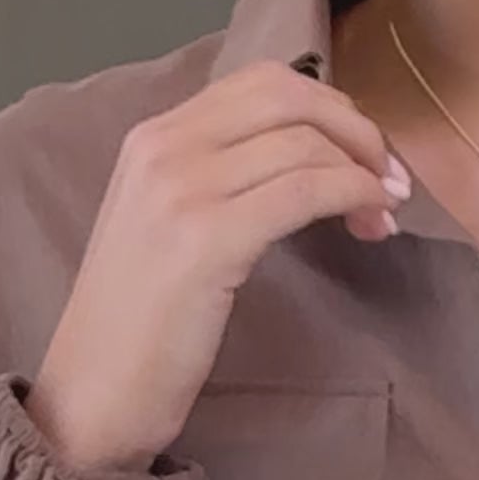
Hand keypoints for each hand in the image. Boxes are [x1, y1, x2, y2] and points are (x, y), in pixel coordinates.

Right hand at [23, 61, 410, 470]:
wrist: (90, 396)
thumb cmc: (137, 327)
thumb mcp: (167, 227)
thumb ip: (217, 180)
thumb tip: (304, 157)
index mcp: (152, 137)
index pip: (261, 82)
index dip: (329, 108)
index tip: (362, 153)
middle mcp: (162, 147)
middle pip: (288, 95)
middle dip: (354, 128)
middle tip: (388, 176)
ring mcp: (181, 189)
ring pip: (303, 143)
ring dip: (363, 171)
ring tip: (384, 214)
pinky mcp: (207, 238)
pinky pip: (305, 190)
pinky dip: (352, 196)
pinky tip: (370, 223)